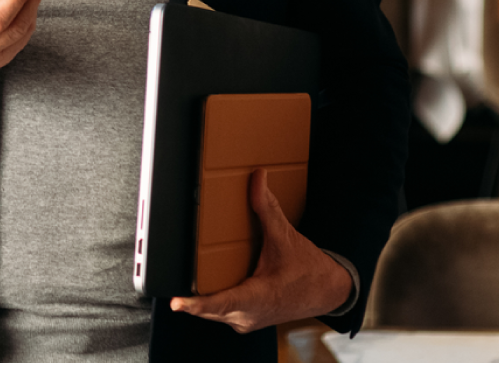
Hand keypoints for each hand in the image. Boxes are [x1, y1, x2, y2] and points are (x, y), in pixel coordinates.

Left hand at [170, 168, 351, 332]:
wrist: (328, 291)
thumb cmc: (308, 271)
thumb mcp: (286, 237)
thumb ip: (266, 208)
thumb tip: (256, 179)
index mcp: (259, 297)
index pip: (222, 303)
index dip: (197, 304)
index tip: (177, 302)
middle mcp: (249, 314)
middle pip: (209, 308)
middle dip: (190, 295)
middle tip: (170, 282)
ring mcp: (245, 319)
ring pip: (212, 312)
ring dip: (199, 298)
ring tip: (183, 283)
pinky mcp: (244, 318)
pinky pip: (219, 311)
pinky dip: (209, 299)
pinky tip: (202, 284)